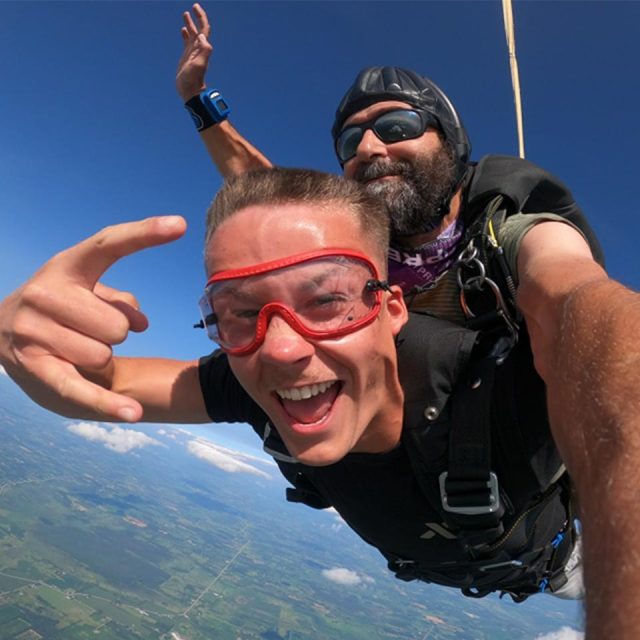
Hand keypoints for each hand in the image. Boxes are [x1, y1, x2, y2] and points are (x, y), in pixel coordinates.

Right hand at [0, 216, 186, 421]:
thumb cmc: (60, 307)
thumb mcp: (86, 292)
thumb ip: (119, 300)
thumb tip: (139, 323)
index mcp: (65, 267)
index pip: (109, 244)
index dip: (145, 234)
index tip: (179, 225)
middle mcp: (45, 294)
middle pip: (119, 326)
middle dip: (115, 334)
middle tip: (90, 330)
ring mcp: (35, 332)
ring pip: (105, 355)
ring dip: (100, 358)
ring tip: (74, 347)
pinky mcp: (35, 368)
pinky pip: (81, 389)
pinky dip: (108, 404)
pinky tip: (133, 414)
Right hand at [176, 3, 212, 100]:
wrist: (190, 91)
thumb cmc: (193, 80)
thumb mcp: (199, 65)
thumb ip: (204, 51)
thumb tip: (202, 37)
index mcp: (202, 48)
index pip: (204, 29)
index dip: (201, 17)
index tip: (196, 7)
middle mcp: (198, 48)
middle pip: (199, 29)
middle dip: (197, 17)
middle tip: (194, 6)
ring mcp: (192, 52)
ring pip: (192, 34)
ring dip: (190, 24)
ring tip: (186, 14)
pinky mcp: (187, 57)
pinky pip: (187, 42)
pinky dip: (186, 34)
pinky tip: (183, 30)